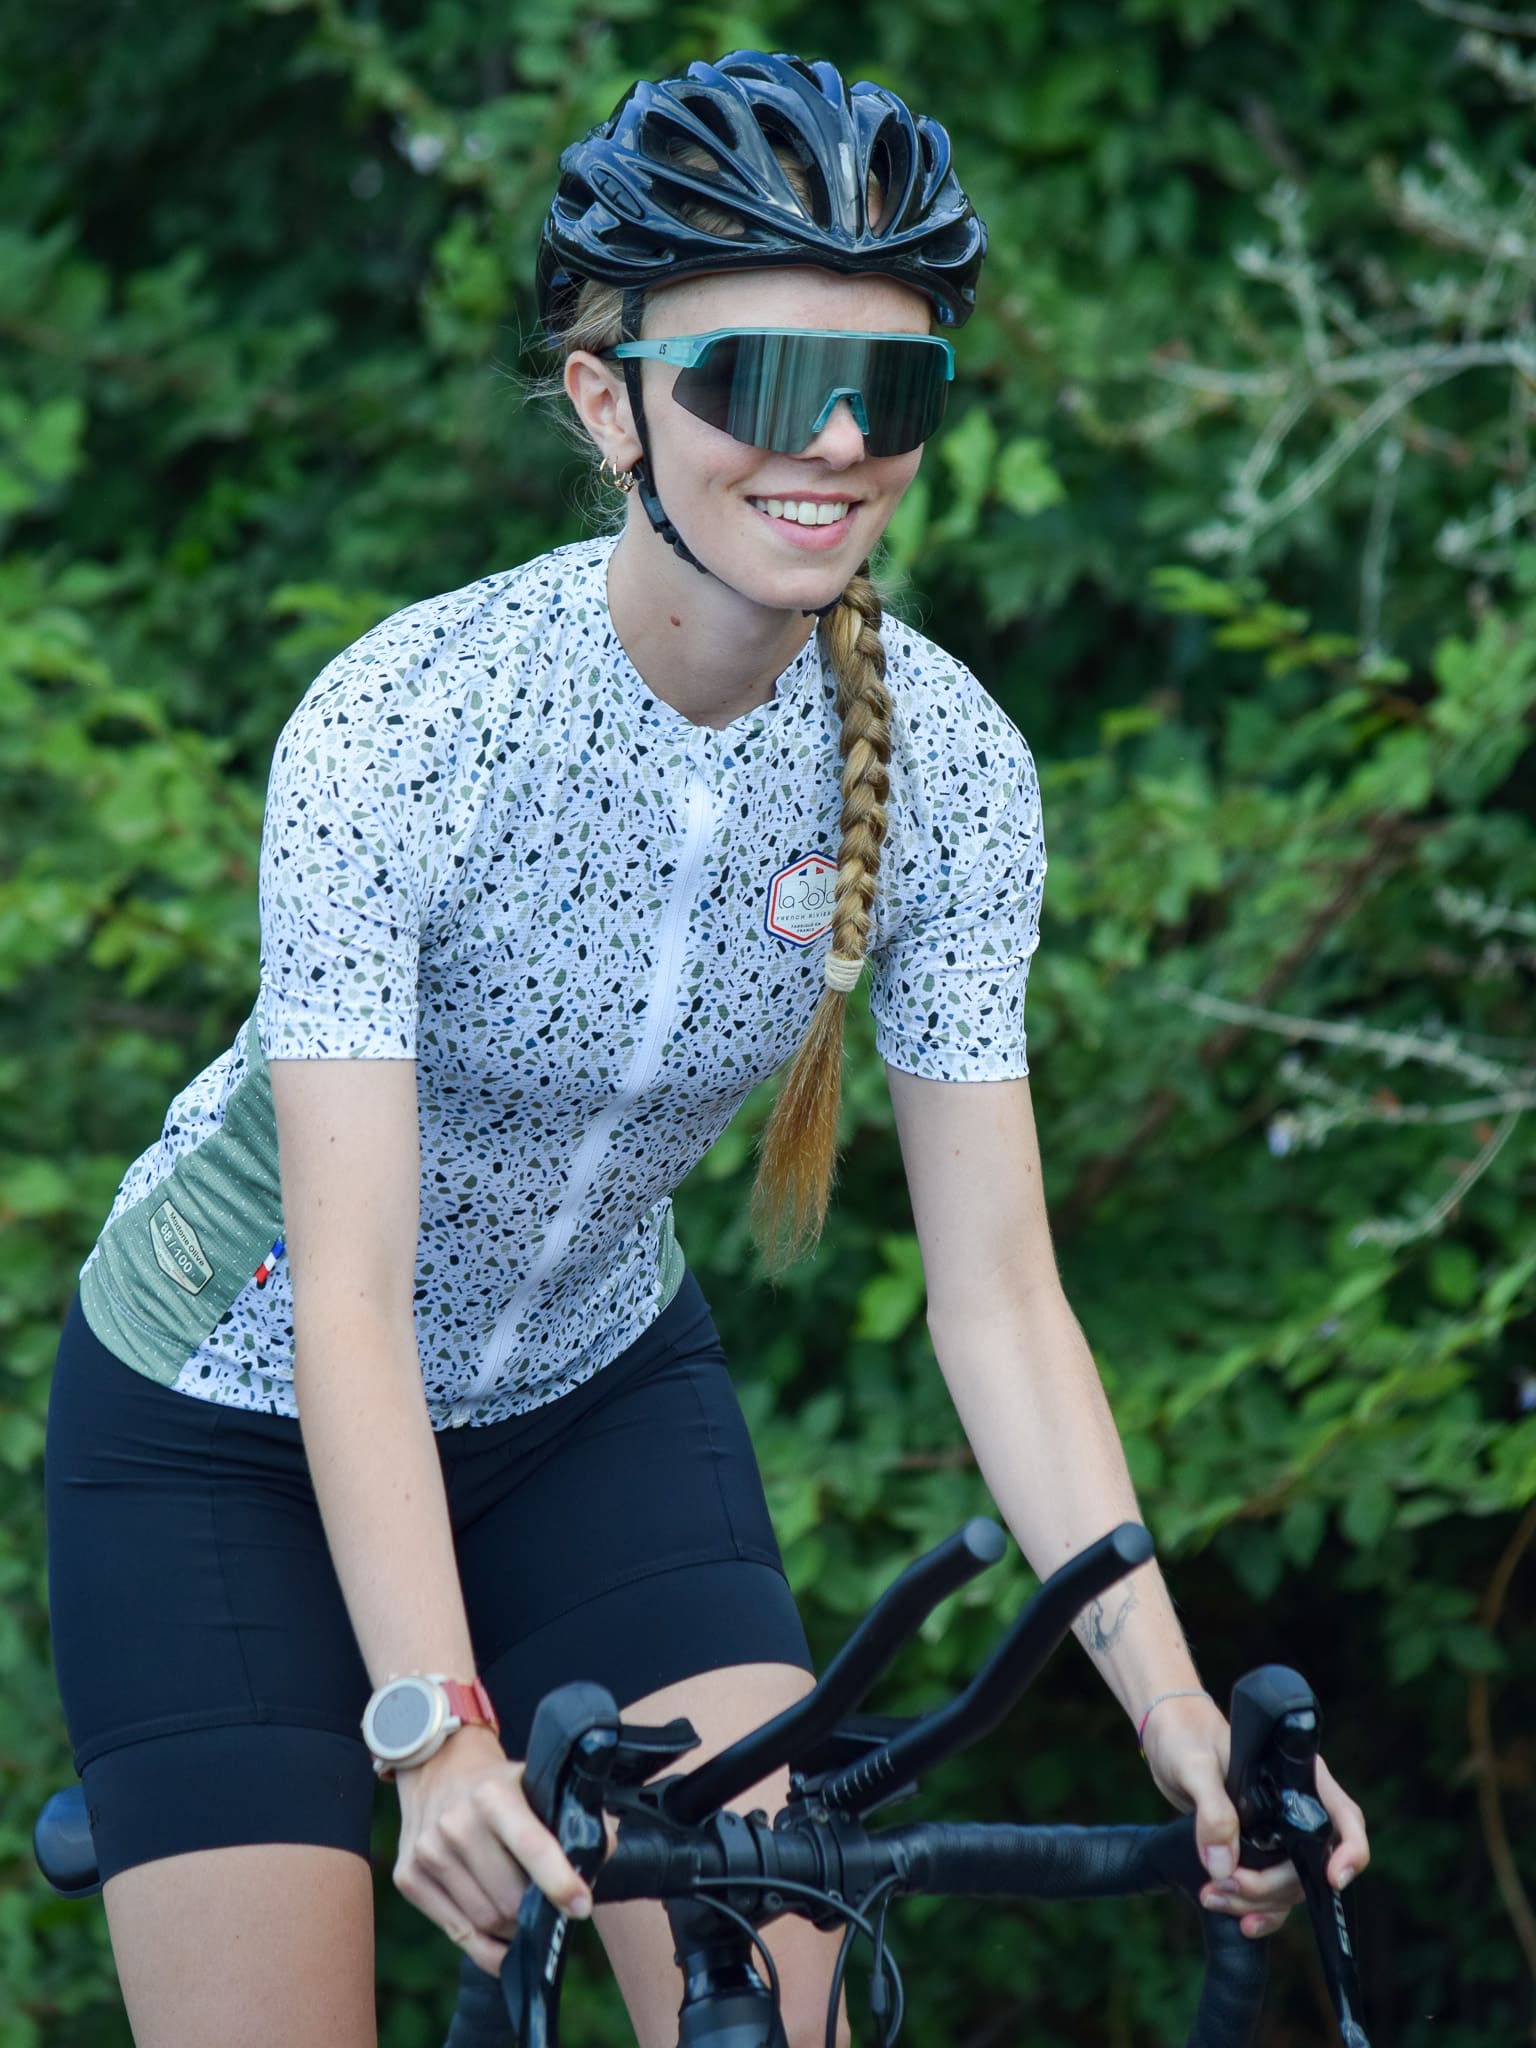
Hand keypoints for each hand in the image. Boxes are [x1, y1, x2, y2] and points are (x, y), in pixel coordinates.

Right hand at [392, 1724, 594, 1973]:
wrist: (436, 1767)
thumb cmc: (496, 1784)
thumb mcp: (534, 1782)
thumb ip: (569, 1815)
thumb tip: (602, 1854)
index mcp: (493, 1794)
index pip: (531, 1845)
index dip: (559, 1881)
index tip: (581, 1906)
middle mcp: (455, 1822)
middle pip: (508, 1898)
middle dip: (536, 1913)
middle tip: (551, 1910)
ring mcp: (427, 1851)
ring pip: (483, 1920)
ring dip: (512, 1929)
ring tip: (525, 1917)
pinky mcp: (407, 1875)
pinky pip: (456, 1932)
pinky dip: (485, 1946)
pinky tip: (503, 1941)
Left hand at [1140, 1693, 1369, 1939]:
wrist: (1167, 1738)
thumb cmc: (1186, 1735)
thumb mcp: (1195, 1764)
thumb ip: (1212, 1809)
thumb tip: (1223, 1866)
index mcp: (1298, 1775)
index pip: (1344, 1817)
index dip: (1350, 1850)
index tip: (1333, 1878)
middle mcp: (1296, 1807)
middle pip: (1312, 1864)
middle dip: (1273, 1886)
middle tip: (1227, 1884)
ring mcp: (1279, 1833)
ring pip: (1290, 1885)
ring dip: (1257, 1901)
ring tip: (1212, 1897)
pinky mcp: (1258, 1850)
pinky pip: (1272, 1893)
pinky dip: (1258, 1910)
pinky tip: (1240, 1921)